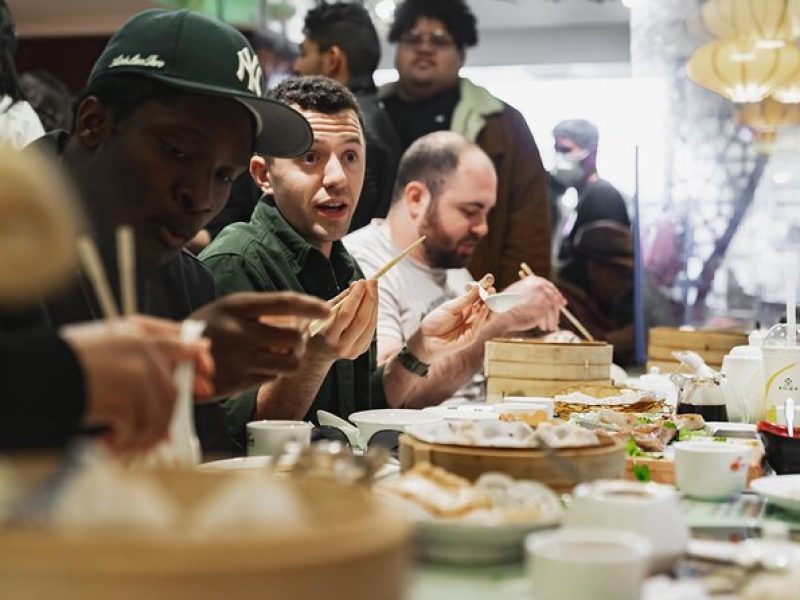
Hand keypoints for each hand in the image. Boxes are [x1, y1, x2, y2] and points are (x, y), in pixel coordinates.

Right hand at [62, 316, 213, 453]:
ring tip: (124, 442)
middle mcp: (142, 348)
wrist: (34, 375)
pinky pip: (140, 430)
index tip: (206, 373)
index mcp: (135, 330)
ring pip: (161, 412)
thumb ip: (142, 351)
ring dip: (145, 435)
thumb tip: (185, 374)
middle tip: (164, 435)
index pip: (179, 339)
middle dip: (170, 414)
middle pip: (173, 387)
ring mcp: (138, 373)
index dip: (195, 358)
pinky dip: (125, 443)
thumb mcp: (105, 343)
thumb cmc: (65, 363)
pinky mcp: (128, 398)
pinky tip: (107, 443)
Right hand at [191, 291, 329, 395]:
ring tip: (280, 353)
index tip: (328, 309)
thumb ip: (263, 310)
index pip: (284, 302)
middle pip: (294, 338)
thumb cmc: (210, 328)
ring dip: (291, 358)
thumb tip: (303, 317)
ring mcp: (238, 360)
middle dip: (301, 340)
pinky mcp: (237, 383)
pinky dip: (273, 372)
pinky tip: (259, 365)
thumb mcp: (230, 307)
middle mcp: (238, 332)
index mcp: (237, 306)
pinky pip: (273, 378)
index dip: (310, 305)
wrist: (173, 358)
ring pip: (290, 363)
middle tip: (295, 339)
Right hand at [311, 279, 377, 360]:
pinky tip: (372, 302)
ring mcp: (352, 351)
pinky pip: (371, 329)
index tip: (361, 282)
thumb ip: (340, 300)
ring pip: (370, 325)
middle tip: (371, 282)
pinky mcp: (360, 351)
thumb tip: (357, 285)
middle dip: (369, 298)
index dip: (356, 296)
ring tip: (373, 288)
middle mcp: (341, 346)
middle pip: (362, 320)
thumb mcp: (322, 312)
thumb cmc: (318, 327)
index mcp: (327, 336)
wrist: (316, 353)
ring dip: (375, 304)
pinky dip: (373, 313)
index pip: (346, 314)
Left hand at [409, 285, 489, 361]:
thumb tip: (477, 286)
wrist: (425, 338)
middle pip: (485, 305)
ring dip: (490, 305)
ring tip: (491, 295)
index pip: (478, 296)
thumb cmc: (435, 322)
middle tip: (492, 287)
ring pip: (486, 316)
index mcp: (466, 307)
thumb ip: (464, 300)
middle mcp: (471, 316)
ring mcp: (472, 327)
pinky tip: (484, 307)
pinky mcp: (470, 337)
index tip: (489, 278)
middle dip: (490, 296)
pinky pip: (479, 325)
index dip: (484, 287)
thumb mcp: (449, 307)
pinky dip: (482, 316)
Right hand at [495, 275, 565, 332]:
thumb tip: (546, 300)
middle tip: (558, 318)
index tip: (562, 303)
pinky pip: (550, 316)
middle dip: (558, 308)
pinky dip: (548, 322)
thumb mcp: (518, 294)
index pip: (550, 287)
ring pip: (553, 308)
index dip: (557, 296)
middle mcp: (539, 285)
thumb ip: (531, 294)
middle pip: (554, 297)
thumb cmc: (506, 306)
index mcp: (533, 280)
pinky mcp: (544, 306)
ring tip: (549, 326)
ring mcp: (542, 295)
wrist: (501, 313)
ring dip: (552, 319)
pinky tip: (543, 327)